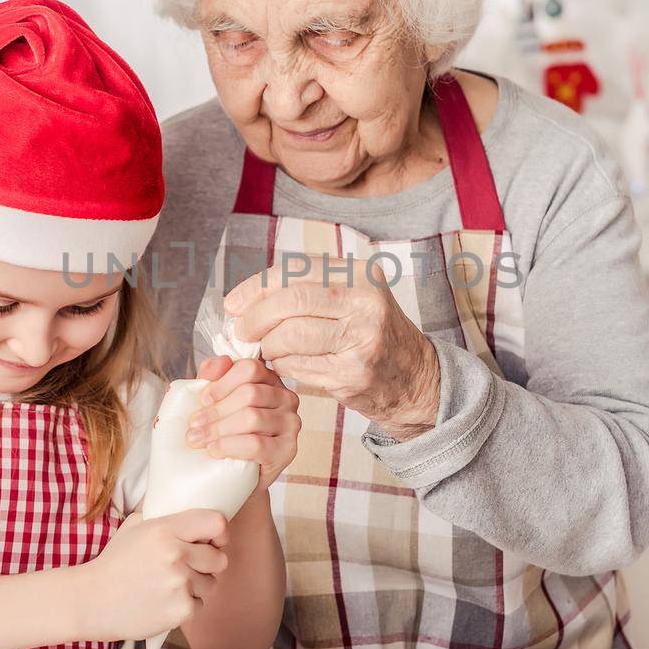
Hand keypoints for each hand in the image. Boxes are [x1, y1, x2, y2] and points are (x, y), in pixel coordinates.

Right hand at [81, 508, 228, 640]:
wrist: (91, 601)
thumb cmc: (114, 563)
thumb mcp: (134, 527)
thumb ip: (163, 515)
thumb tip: (185, 500)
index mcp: (165, 530)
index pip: (216, 523)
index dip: (219, 533)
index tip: (213, 540)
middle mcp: (176, 555)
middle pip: (220, 558)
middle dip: (208, 563)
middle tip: (188, 566)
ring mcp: (179, 584)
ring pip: (211, 583)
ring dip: (197, 585)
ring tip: (170, 585)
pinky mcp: (180, 610)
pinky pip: (200, 604)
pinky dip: (186, 605)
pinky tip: (164, 601)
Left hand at [188, 356, 301, 488]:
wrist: (235, 476)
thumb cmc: (225, 432)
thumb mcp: (216, 400)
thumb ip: (214, 375)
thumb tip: (220, 361)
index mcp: (269, 379)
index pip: (250, 368)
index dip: (222, 382)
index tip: (202, 399)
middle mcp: (286, 398)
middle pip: (250, 394)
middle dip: (216, 410)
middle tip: (193, 425)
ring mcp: (291, 424)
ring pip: (252, 418)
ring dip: (218, 429)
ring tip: (197, 440)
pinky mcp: (287, 450)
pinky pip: (256, 444)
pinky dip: (229, 446)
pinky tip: (213, 451)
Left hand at [224, 273, 440, 440]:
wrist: (414, 377)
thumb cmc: (371, 334)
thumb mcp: (350, 297)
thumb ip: (304, 290)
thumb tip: (241, 299)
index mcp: (361, 275)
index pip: (295, 271)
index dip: (256, 287)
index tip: (234, 304)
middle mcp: (365, 302)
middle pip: (291, 302)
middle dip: (255, 317)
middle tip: (241, 332)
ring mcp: (361, 339)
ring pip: (290, 336)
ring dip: (267, 346)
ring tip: (265, 350)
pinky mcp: (352, 373)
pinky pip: (298, 366)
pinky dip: (281, 366)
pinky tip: (283, 365)